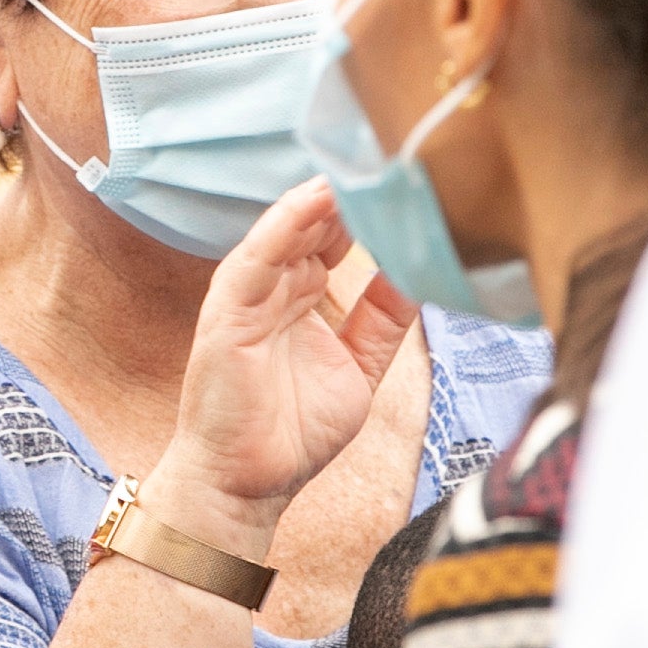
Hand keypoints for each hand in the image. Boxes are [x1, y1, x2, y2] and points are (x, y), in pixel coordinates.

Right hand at [146, 183, 417, 548]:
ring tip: (357, 165)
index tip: (407, 183)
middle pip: (315, 228)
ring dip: (321, 199)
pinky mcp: (226, 312)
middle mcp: (275, 292)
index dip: (368, 213)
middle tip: (391, 159)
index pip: (336, 242)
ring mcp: (249, 298)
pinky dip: (284, 226)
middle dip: (350, 195)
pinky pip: (257, 258)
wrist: (243, 488)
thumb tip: (420, 277)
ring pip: (288, 233)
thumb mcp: (359, 370)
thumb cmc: (292, 436)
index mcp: (302, 301)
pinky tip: (312, 200)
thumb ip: (384, 322)